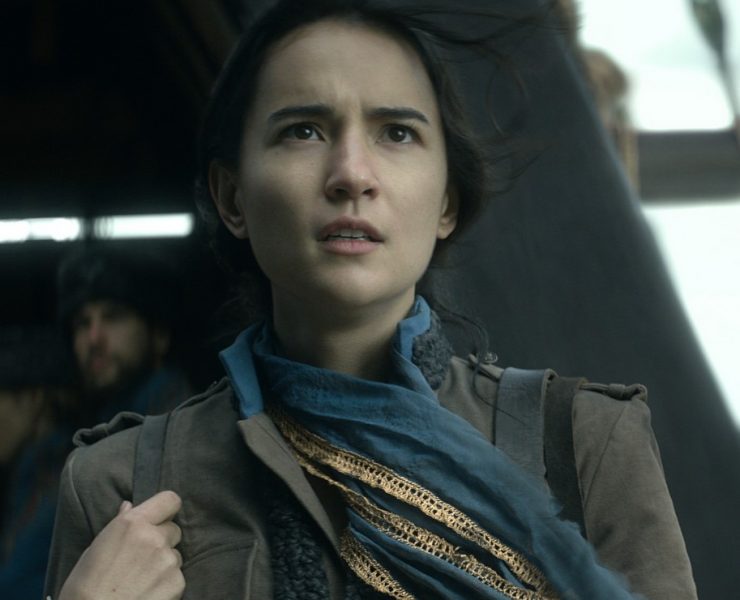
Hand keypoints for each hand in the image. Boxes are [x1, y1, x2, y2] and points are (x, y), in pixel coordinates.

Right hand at [59, 490, 184, 599]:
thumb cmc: (84, 587)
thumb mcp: (95, 549)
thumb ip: (119, 524)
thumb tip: (129, 506)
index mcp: (132, 524)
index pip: (170, 500)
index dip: (166, 509)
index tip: (160, 519)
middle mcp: (154, 538)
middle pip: (173, 530)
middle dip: (163, 540)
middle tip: (143, 558)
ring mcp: (168, 560)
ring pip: (176, 555)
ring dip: (164, 563)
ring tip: (141, 579)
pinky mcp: (177, 582)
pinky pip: (177, 576)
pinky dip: (167, 583)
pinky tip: (148, 592)